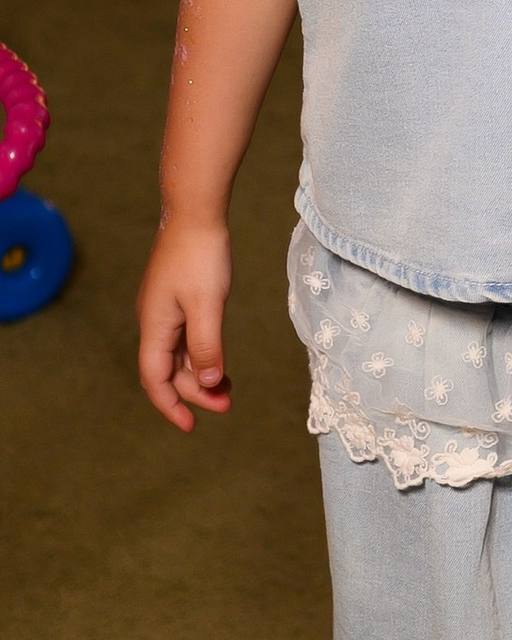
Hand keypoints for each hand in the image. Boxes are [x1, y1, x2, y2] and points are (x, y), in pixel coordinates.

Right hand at [138, 215, 234, 431]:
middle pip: (168, 371)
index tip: (190, 426)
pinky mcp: (176, 301)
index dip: (170, 405)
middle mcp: (154, 323)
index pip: (155, 378)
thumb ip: (206, 345)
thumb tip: (207, 381)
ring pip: (178, 355)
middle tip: (227, 404)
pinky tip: (220, 361)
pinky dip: (201, 354)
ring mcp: (164, 312)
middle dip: (194, 392)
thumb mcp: (207, 305)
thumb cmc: (200, 256)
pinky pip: (185, 338)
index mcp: (154, 326)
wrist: (195, 213)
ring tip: (228, 389)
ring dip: (200, 375)